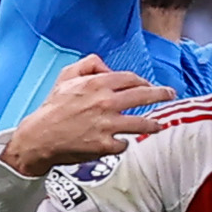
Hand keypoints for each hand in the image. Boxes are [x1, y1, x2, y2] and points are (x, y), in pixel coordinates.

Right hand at [0, 55, 169, 171]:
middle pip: (144, 96)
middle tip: (171, 95)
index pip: (131, 78)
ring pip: (141, 123)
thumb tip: (107, 67)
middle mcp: (106, 103)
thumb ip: (88, 65)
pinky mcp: (104, 146)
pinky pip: (124, 144)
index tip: (150, 85)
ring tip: (160, 125)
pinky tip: (124, 142)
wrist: (39, 137)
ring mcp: (107, 125)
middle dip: (162, 94)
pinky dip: (124, 143)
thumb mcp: (66, 76)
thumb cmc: (53, 107)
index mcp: (97, 84)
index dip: (143, 81)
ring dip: (154, 124)